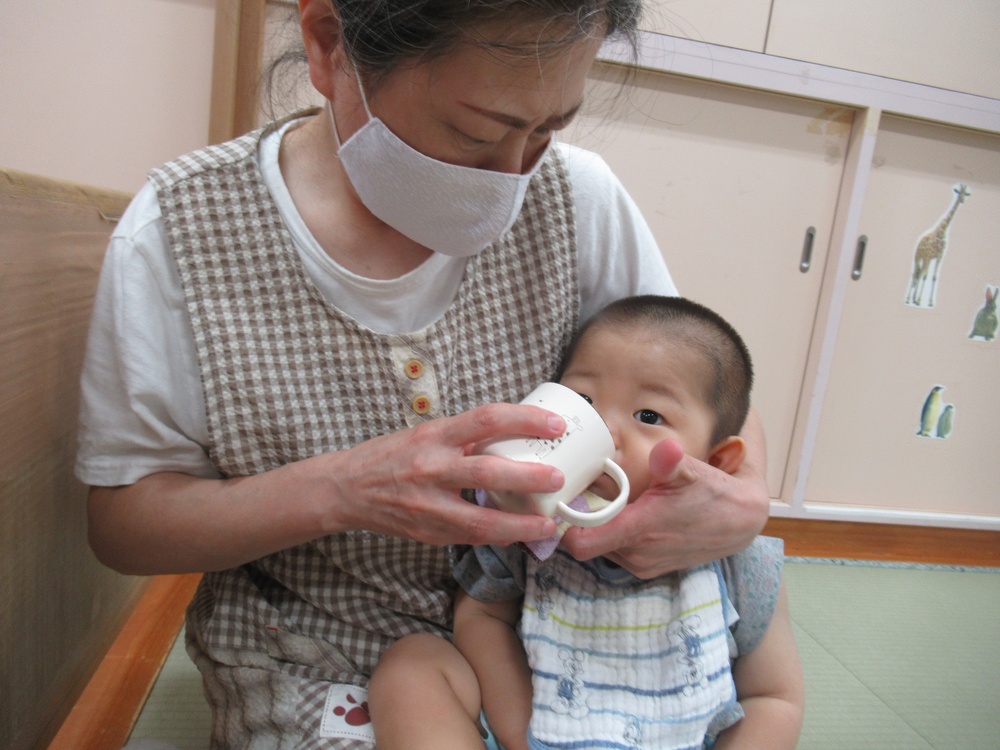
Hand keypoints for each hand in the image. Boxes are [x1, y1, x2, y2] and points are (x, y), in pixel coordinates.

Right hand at [88, 402, 561, 575]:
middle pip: (488, 471)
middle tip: (559, 479)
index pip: (486, 418)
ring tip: (550, 525)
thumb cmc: (390, 456)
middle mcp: (432, 468)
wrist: (342, 490)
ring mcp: (429, 506)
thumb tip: (516, 435)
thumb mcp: (425, 434)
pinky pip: (469, 538)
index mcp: (434, 435)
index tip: (554, 422)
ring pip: (482, 519)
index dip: (523, 418)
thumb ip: (465, 438)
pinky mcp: (427, 533)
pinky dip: (497, 538)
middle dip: (529, 478)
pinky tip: (521, 538)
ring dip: (520, 525)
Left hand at [561, 437, 768, 577]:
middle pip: (584, 544)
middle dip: (578, 522)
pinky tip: (618, 514)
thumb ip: (672, 463)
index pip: (581, 544)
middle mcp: (636, 555)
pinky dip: (611, 536)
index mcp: (639, 531)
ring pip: (600, 548)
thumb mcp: (693, 472)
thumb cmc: (712, 494)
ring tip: (598, 501)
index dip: (562, 526)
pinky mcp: (647, 567)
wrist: (739, 522)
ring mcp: (641, 564)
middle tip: (574, 493)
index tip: (558, 503)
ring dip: (596, 529)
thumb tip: (668, 450)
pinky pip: (615, 552)